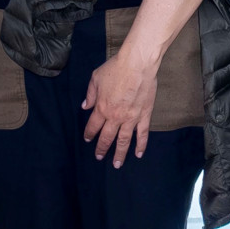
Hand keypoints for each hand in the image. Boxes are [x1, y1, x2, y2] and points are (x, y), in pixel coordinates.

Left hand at [84, 44, 157, 163]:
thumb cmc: (116, 68)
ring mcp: (131, 118)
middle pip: (107, 137)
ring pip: (124, 140)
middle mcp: (115, 117)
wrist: (137, 64)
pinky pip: (142, 133)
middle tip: (98, 157)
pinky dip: (140, 145)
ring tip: (117, 164)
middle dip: (102, 148)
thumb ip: (90, 94)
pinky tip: (138, 154)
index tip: (88, 140)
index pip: (93, 126)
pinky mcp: (144, 115)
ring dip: (119, 153)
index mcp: (102, 108)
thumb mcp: (96, 78)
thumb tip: (85, 106)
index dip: (90, 134)